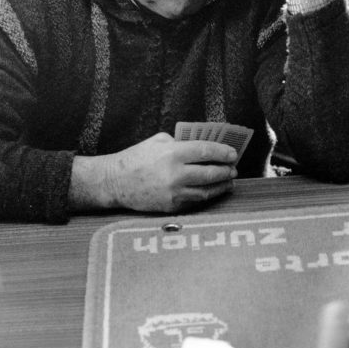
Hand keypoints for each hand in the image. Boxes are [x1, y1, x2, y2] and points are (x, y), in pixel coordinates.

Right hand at [102, 133, 237, 212]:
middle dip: (226, 171)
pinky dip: (206, 195)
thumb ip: (181, 142)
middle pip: (211, 173)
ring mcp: (173, 192)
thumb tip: (203, 146)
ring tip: (229, 181)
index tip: (233, 154)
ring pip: (206, 191)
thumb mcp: (158, 141)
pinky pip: (195, 201)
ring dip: (221, 186)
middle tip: (233, 168)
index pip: (206, 152)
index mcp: (172, 153)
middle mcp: (175, 174)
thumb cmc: (136, 158)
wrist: (115, 182)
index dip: (223, 153)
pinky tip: (212, 191)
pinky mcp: (171, 206)